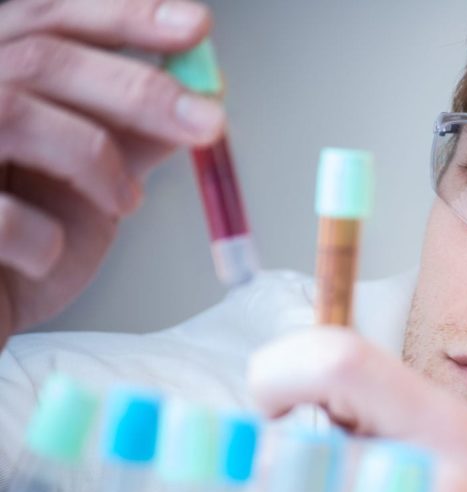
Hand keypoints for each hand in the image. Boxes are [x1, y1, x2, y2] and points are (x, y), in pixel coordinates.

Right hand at [0, 0, 224, 337]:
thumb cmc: (19, 251)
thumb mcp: (89, 188)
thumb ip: (132, 142)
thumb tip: (202, 102)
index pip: (49, 20)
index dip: (123, 17)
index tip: (197, 28)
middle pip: (41, 57)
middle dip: (139, 89)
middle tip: (209, 123)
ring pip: (16, 113)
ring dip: (95, 159)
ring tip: (125, 203)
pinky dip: (42, 237)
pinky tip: (50, 255)